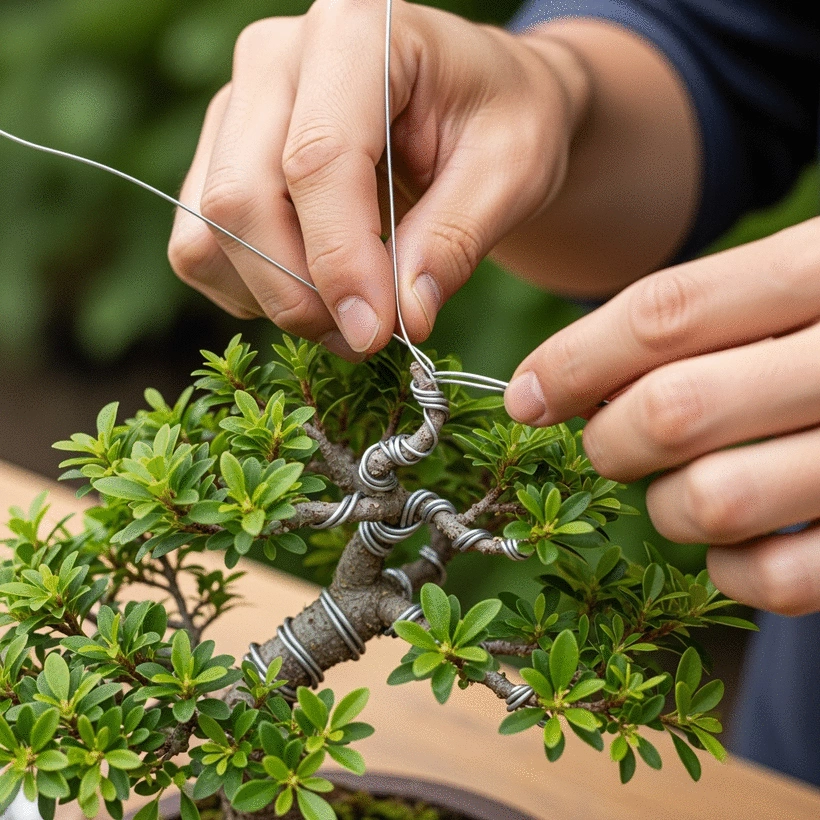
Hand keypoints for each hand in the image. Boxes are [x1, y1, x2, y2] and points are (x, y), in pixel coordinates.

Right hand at [168, 0, 587, 358]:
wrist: (473, 100)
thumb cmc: (501, 120)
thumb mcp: (511, 171)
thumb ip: (456, 240)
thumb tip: (402, 320)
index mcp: (358, 33)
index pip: (319, 160)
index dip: (342, 262)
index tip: (377, 333)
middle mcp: (275, 59)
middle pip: (242, 198)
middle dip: (300, 294)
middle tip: (367, 340)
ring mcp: (237, 106)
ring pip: (208, 230)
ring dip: (272, 299)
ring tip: (347, 318)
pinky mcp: (220, 155)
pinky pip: (200, 245)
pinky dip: (249, 290)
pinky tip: (311, 291)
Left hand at [504, 218, 819, 615]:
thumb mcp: (796, 277)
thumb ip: (695, 317)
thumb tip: (550, 384)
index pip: (665, 314)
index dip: (573, 361)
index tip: (525, 395)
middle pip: (672, 410)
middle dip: (607, 439)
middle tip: (608, 441)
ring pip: (711, 501)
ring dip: (665, 505)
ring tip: (679, 486)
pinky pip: (775, 580)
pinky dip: (730, 569)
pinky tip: (735, 539)